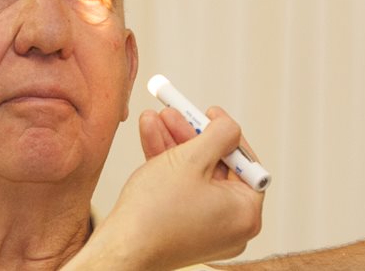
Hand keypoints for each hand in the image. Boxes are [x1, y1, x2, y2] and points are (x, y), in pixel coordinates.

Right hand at [70, 111, 264, 270]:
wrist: (119, 250)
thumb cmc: (154, 213)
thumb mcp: (192, 158)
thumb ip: (220, 135)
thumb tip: (230, 127)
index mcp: (246, 213)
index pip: (245, 162)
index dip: (226, 134)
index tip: (210, 114)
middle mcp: (233, 226)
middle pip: (217, 168)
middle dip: (191, 136)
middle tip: (177, 113)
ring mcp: (209, 231)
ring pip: (196, 177)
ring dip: (175, 146)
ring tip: (154, 118)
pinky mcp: (186, 232)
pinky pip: (184, 193)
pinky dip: (169, 169)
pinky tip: (149, 138)